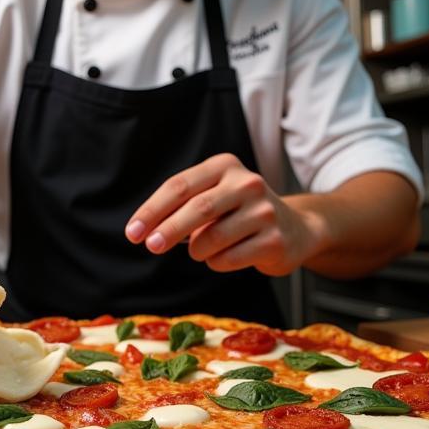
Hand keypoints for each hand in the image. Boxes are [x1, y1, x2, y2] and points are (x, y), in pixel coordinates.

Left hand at [124, 153, 324, 275]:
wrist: (295, 228)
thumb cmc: (240, 212)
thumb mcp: (214, 196)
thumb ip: (181, 206)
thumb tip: (144, 229)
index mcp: (225, 166)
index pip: (179, 186)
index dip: (152, 210)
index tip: (132, 232)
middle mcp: (247, 183)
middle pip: (197, 208)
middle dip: (168, 230)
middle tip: (151, 246)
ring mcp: (264, 211)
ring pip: (211, 239)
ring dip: (197, 251)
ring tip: (201, 249)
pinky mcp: (274, 240)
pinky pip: (228, 259)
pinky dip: (216, 262)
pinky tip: (225, 256)